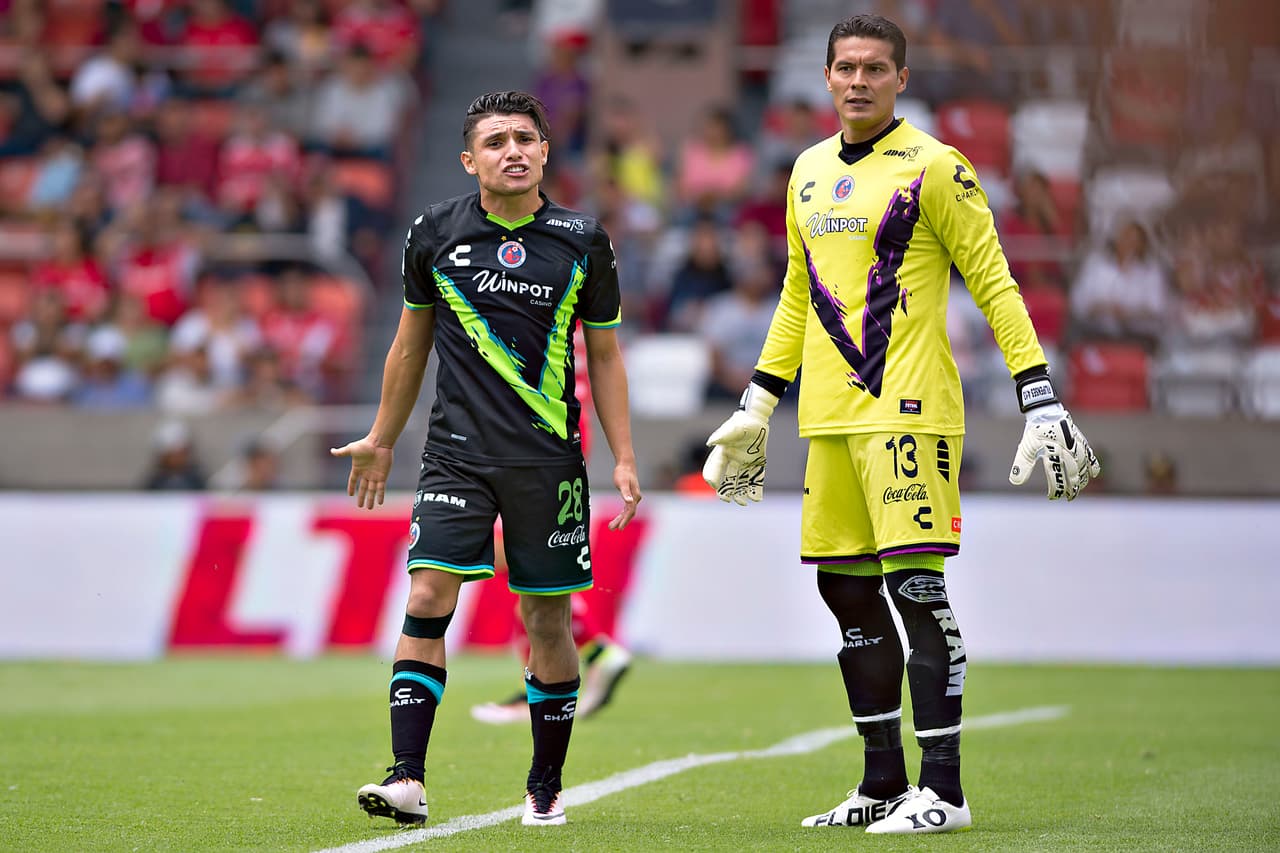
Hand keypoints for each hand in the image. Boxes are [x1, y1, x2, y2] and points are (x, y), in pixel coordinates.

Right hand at [330, 437, 393, 508]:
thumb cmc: (365, 445)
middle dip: (361, 497)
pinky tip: (379, 502)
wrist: (379, 443)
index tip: (350, 494)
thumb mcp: (351, 449)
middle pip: (362, 488)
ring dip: (370, 499)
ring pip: (371, 490)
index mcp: (357, 468)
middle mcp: (366, 473)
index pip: (353, 480)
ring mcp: (374, 475)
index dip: (351, 487)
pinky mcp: (382, 476)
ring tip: (369, 508)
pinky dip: (380, 495)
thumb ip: (342, 452)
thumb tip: (332, 451)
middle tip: (360, 506)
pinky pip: (380, 488)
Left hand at [608, 460, 641, 529]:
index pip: (630, 511)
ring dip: (621, 519)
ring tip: (611, 526)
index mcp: (635, 496)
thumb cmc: (623, 473)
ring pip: (628, 512)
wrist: (626, 465)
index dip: (625, 520)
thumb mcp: (623, 483)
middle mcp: (636, 498)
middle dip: (621, 522)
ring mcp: (634, 498)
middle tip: (611, 528)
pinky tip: (618, 518)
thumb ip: (626, 493)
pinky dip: (622, 514)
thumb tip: (629, 502)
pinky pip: (627, 508)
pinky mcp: (630, 496)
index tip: (619, 528)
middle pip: (629, 513)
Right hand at [703, 384, 778, 505]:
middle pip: (727, 479)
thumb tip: (711, 442)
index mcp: (723, 452)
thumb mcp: (734, 427)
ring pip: (741, 482)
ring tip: (743, 503)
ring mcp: (745, 463)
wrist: (757, 419)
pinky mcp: (757, 464)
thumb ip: (723, 434)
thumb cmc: (743, 422)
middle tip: (727, 499)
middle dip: (726, 491)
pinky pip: (756, 480)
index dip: (712, 476)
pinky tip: (757, 499)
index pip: (714, 468)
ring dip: (741, 493)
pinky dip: (756, 490)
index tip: (714, 484)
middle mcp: (732, 460)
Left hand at [1008, 403, 1100, 499]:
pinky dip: (1093, 466)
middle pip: (1072, 474)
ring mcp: (1076, 447)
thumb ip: (1022, 465)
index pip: (1056, 476)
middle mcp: (1067, 451)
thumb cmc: (1035, 430)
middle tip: (1068, 497)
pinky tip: (1093, 474)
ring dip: (1081, 480)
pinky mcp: (1081, 442)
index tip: (1053, 497)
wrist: (1046, 411)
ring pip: (1083, 468)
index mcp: (1053, 453)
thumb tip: (1016, 482)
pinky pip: (1090, 456)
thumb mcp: (1025, 447)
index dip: (1056, 489)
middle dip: (1071, 488)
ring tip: (1078, 489)